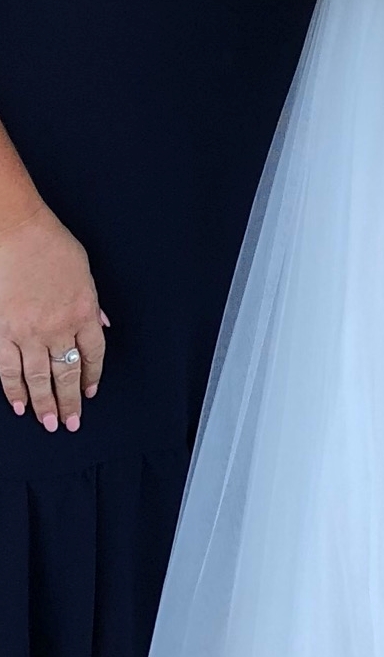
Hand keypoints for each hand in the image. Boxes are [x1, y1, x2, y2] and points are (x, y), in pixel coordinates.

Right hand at [0, 203, 106, 430]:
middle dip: (69, 402)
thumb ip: (92, 302)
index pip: (93, 353)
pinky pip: (8, 370)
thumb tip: (101, 323)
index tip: (90, 392)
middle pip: (67, 372)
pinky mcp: (3, 332)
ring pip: (39, 378)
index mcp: (83, 310)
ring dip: (44, 404)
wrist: (16, 233)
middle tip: (71, 423)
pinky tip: (20, 406)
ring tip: (50, 423)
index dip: (92, 376)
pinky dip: (14, 391)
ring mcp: (28, 332)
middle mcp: (58, 327)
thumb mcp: (84, 270)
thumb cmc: (51, 244)